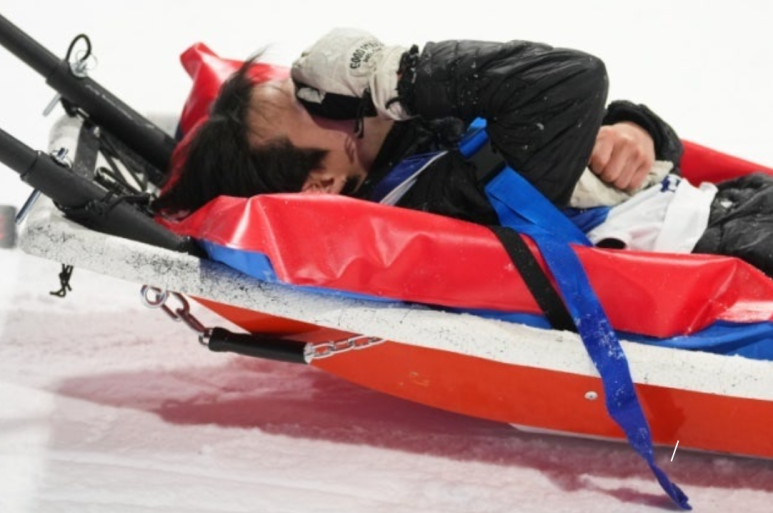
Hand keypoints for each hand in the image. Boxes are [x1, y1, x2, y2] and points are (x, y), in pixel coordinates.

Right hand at [291, 28, 410, 119]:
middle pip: (307, 55)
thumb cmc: (354, 95)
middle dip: (313, 65)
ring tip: (340, 67)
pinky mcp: (348, 33)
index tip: (312, 85)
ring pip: (323, 46)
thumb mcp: (329, 105)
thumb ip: (311, 97)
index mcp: (309, 67)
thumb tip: (303, 92)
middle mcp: (316, 49)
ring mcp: (332, 38)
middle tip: (326, 77)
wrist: (379, 76)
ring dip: (327, 55)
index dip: (303, 79)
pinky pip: (339, 40)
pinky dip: (341, 48)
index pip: (296, 70)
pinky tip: (351, 58)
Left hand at [589, 122, 655, 190]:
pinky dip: (627, 184)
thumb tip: (576, 170)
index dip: (595, 168)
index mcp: (609, 135)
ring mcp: (639, 153)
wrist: (638, 131)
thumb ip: (588, 152)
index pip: (599, 162)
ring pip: (621, 183)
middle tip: (606, 170)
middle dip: (605, 175)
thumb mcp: (597, 139)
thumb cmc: (611, 140)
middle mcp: (626, 143)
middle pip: (610, 175)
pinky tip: (625, 174)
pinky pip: (633, 185)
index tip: (596, 165)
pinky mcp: (648, 163)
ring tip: (616, 171)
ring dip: (615, 181)